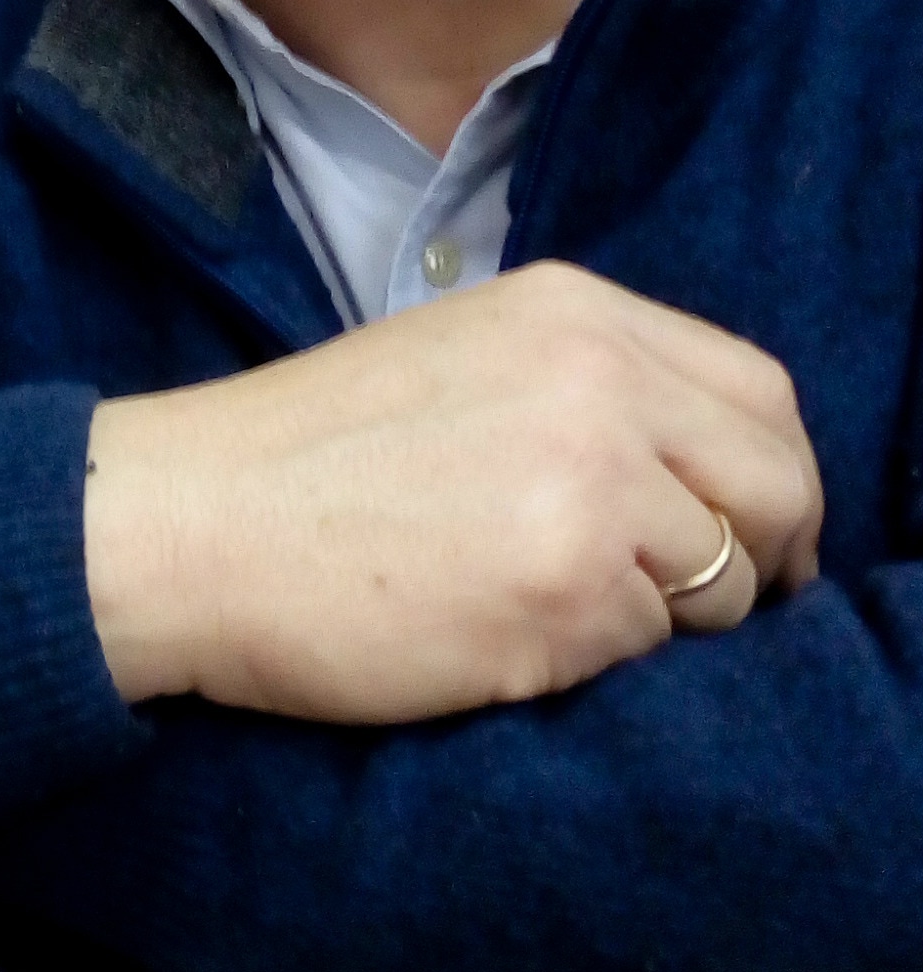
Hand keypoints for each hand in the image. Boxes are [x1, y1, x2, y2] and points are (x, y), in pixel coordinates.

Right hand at [84, 262, 823, 722]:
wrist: (192, 521)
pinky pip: (645, 652)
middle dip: (762, 556)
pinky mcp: (565, 593)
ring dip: (659, 614)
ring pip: (721, 583)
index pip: (762, 392)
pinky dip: (590, 659)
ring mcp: (590, 488)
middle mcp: (599, 384)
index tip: (748, 529)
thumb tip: (699, 470)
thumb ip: (585, 382)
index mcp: (572, 312)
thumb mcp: (457, 356)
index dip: (769, 475)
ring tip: (540, 603)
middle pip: (779, 485)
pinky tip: (493, 632)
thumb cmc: (301, 452)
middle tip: (708, 603)